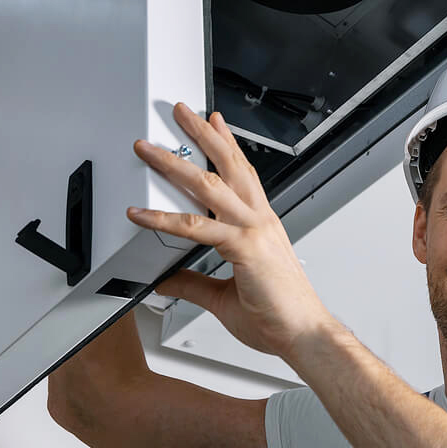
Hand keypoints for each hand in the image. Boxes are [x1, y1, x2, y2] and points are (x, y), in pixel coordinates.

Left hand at [127, 103, 336, 359]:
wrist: (305, 334)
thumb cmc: (280, 316)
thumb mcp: (225, 297)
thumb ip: (193, 284)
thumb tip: (166, 279)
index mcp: (262, 226)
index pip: (243, 174)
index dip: (227, 145)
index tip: (214, 123)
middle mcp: (259, 222)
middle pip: (229, 165)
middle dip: (203, 135)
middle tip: (182, 113)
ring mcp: (253, 232)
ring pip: (210, 186)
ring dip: (176, 163)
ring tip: (150, 149)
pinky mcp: (244, 249)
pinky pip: (197, 228)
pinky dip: (165, 218)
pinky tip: (142, 213)